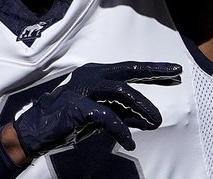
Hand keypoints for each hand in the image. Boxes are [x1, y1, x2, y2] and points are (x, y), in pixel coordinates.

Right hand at [12, 61, 181, 157]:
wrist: (37, 130)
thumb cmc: (68, 121)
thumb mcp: (100, 115)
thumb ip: (122, 113)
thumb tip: (147, 119)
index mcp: (95, 74)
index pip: (128, 71)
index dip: (152, 71)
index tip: (173, 73)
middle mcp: (89, 75)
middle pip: (127, 72)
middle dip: (153, 73)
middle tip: (175, 75)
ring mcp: (82, 88)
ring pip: (121, 92)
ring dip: (142, 107)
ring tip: (155, 122)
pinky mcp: (77, 105)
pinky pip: (107, 116)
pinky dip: (121, 130)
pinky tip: (129, 142)